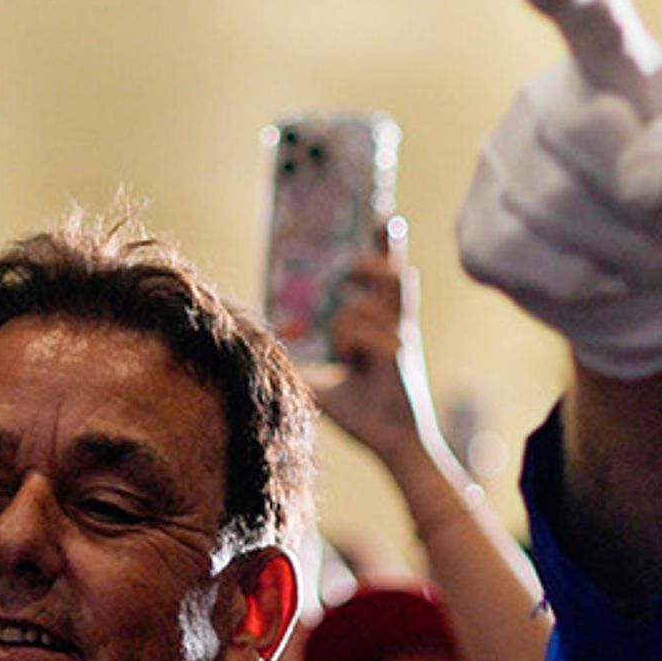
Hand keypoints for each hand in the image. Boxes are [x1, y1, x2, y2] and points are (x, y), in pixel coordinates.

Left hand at [309, 230, 439, 469]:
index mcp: (381, 329)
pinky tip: (354, 361)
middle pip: (390, 276)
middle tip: (362, 252)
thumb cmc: (362, 417)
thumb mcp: (320, 386)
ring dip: (345, 325)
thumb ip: (299, 367)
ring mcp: (398, 336)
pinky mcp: (398, 351)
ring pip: (360, 307)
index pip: (384, 280)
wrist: (390, 442)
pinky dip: (353, 343)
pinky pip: (362, 331)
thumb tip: (263, 358)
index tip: (384, 217)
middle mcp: (394, 327)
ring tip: (348, 355)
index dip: (385, 248)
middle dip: (377, 256)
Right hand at [457, 0, 661, 380]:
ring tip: (649, 254)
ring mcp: (504, 157)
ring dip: (623, 254)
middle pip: (585, 133)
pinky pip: (509, 251)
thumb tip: (638, 178)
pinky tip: (601, 277)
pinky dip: (570, 281)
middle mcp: (549, 95)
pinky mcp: (478, 224)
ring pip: (549, 204)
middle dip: (651, 199)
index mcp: (624, 63)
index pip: (594, 14)